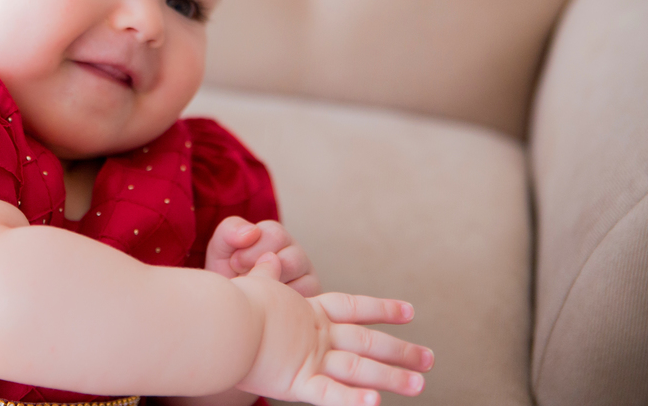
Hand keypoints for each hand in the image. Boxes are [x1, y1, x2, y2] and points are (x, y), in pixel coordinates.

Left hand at [205, 217, 320, 295]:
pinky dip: (280, 303)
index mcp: (275, 237)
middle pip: (291, 258)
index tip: (234, 263)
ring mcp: (306, 276)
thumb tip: (253, 231)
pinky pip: (302, 298)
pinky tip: (267, 304)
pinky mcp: (311, 297)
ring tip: (254, 292)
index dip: (251, 250)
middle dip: (261, 270)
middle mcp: (295, 253)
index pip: (275, 234)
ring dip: (271, 286)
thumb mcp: (222, 249)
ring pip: (298, 281)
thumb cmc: (228, 275)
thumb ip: (231, 230)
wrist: (232, 307)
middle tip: (244, 279)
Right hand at [233, 254, 432, 405]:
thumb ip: (265, 275)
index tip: (409, 311)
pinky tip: (376, 404)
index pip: (353, 306)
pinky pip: (331, 394)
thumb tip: (268, 256)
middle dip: (401, 350)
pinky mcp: (297, 381)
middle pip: (367, 341)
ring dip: (391, 376)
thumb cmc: (230, 303)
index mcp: (308, 311)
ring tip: (420, 385)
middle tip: (430, 360)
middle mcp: (317, 333)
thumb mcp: (253, 286)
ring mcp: (310, 357)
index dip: (382, 309)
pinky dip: (354, 400)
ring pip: (359, 368)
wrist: (217, 319)